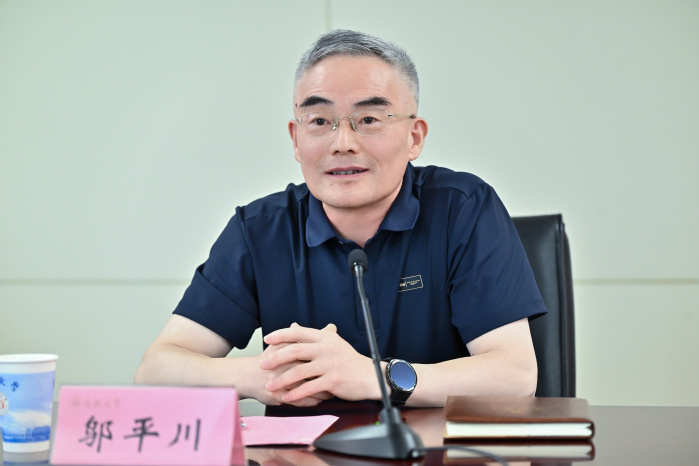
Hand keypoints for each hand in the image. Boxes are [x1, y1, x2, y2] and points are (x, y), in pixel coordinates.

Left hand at [260, 323, 379, 403]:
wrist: (370, 376)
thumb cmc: (349, 360)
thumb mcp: (333, 342)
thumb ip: (313, 335)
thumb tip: (294, 326)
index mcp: (325, 337)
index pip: (298, 333)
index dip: (281, 335)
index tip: (267, 339)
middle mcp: (326, 348)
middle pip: (295, 350)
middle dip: (276, 358)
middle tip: (263, 364)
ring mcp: (329, 364)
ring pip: (300, 371)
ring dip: (282, 379)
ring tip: (270, 385)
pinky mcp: (333, 380)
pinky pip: (309, 387)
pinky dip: (296, 394)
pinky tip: (287, 398)